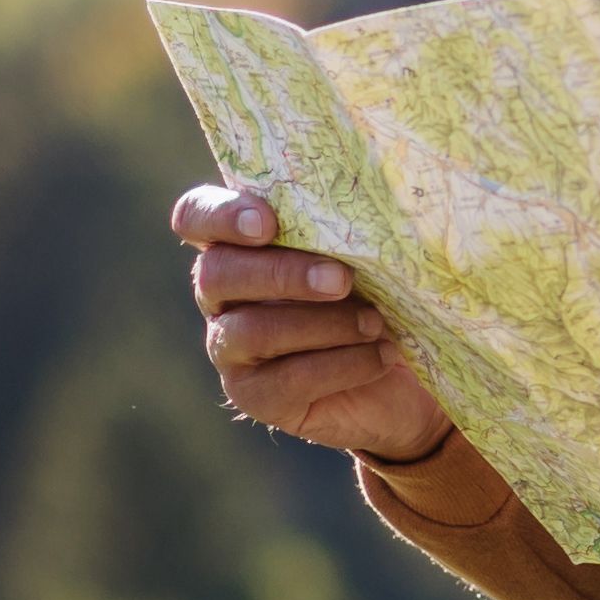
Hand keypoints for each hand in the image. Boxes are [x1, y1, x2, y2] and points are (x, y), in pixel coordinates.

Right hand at [174, 182, 454, 468]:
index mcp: (238, 244)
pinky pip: (288, 379)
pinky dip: (343, 364)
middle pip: (216, 274)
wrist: (404, 380)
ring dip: (323, 324)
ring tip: (375, 323)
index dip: (220, 215)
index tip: (267, 223)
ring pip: (252, 330)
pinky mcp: (254, 396)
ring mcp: (230, 348)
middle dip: (282, 273)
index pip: (195, 217)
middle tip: (342, 279)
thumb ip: (346, 229)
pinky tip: (381, 356)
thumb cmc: (381, 296)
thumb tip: (370, 202)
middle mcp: (220, 295)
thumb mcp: (368, 255)